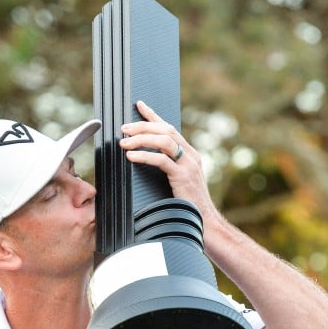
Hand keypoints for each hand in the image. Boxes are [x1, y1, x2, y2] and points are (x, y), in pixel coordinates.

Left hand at [119, 101, 216, 221]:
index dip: (154, 115)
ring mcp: (189, 165)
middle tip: (123, 128)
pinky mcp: (183, 176)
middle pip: (165, 130)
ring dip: (141, 138)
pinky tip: (131, 156)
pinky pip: (161, 159)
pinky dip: (144, 155)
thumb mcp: (178, 183)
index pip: (170, 128)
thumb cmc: (188, 206)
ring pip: (164, 140)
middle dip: (143, 125)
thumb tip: (146, 161)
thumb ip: (168, 170)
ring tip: (123, 142)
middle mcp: (191, 155)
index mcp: (190, 155)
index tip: (139, 105)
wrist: (204, 222)